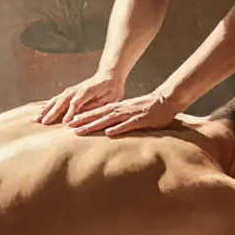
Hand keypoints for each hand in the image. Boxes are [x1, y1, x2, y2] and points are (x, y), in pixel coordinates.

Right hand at [37, 71, 124, 125]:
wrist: (109, 76)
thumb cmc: (112, 90)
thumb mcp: (110, 98)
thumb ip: (97, 105)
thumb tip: (84, 113)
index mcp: (86, 92)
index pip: (76, 104)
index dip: (70, 113)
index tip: (65, 123)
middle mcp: (76, 90)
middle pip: (62, 102)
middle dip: (52, 112)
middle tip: (43, 123)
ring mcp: (71, 90)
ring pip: (56, 100)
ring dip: (46, 109)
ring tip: (37, 118)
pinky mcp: (70, 92)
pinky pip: (56, 98)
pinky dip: (48, 105)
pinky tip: (42, 111)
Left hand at [65, 90, 180, 136]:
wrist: (165, 101)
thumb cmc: (147, 108)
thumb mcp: (130, 111)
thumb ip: (118, 117)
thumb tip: (106, 126)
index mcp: (118, 108)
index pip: (98, 112)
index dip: (84, 116)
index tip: (71, 122)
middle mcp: (121, 110)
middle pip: (99, 115)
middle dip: (84, 121)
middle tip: (70, 127)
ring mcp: (130, 115)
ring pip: (109, 120)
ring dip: (94, 125)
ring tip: (81, 131)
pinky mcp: (140, 120)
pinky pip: (127, 125)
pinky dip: (117, 129)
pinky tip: (108, 133)